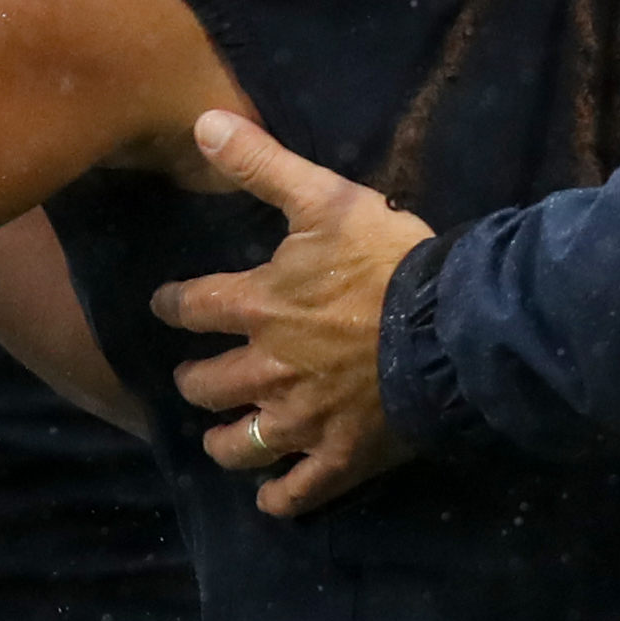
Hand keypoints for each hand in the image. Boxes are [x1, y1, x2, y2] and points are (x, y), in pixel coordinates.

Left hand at [153, 110, 432, 517]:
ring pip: (238, 446)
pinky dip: (279, 499)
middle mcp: (266, 368)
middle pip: (204, 386)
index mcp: (257, 304)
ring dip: (224, 443)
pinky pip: (297, 492)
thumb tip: (202, 121)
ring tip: (221, 439)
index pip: (191, 307)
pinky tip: (271, 498)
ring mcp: (301, 420)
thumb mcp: (325, 198)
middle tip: (195, 379)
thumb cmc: (389, 260)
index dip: (173, 306)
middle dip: (194, 382)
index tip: (167, 306)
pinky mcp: (340, 458)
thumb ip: (262, 165)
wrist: (452, 327)